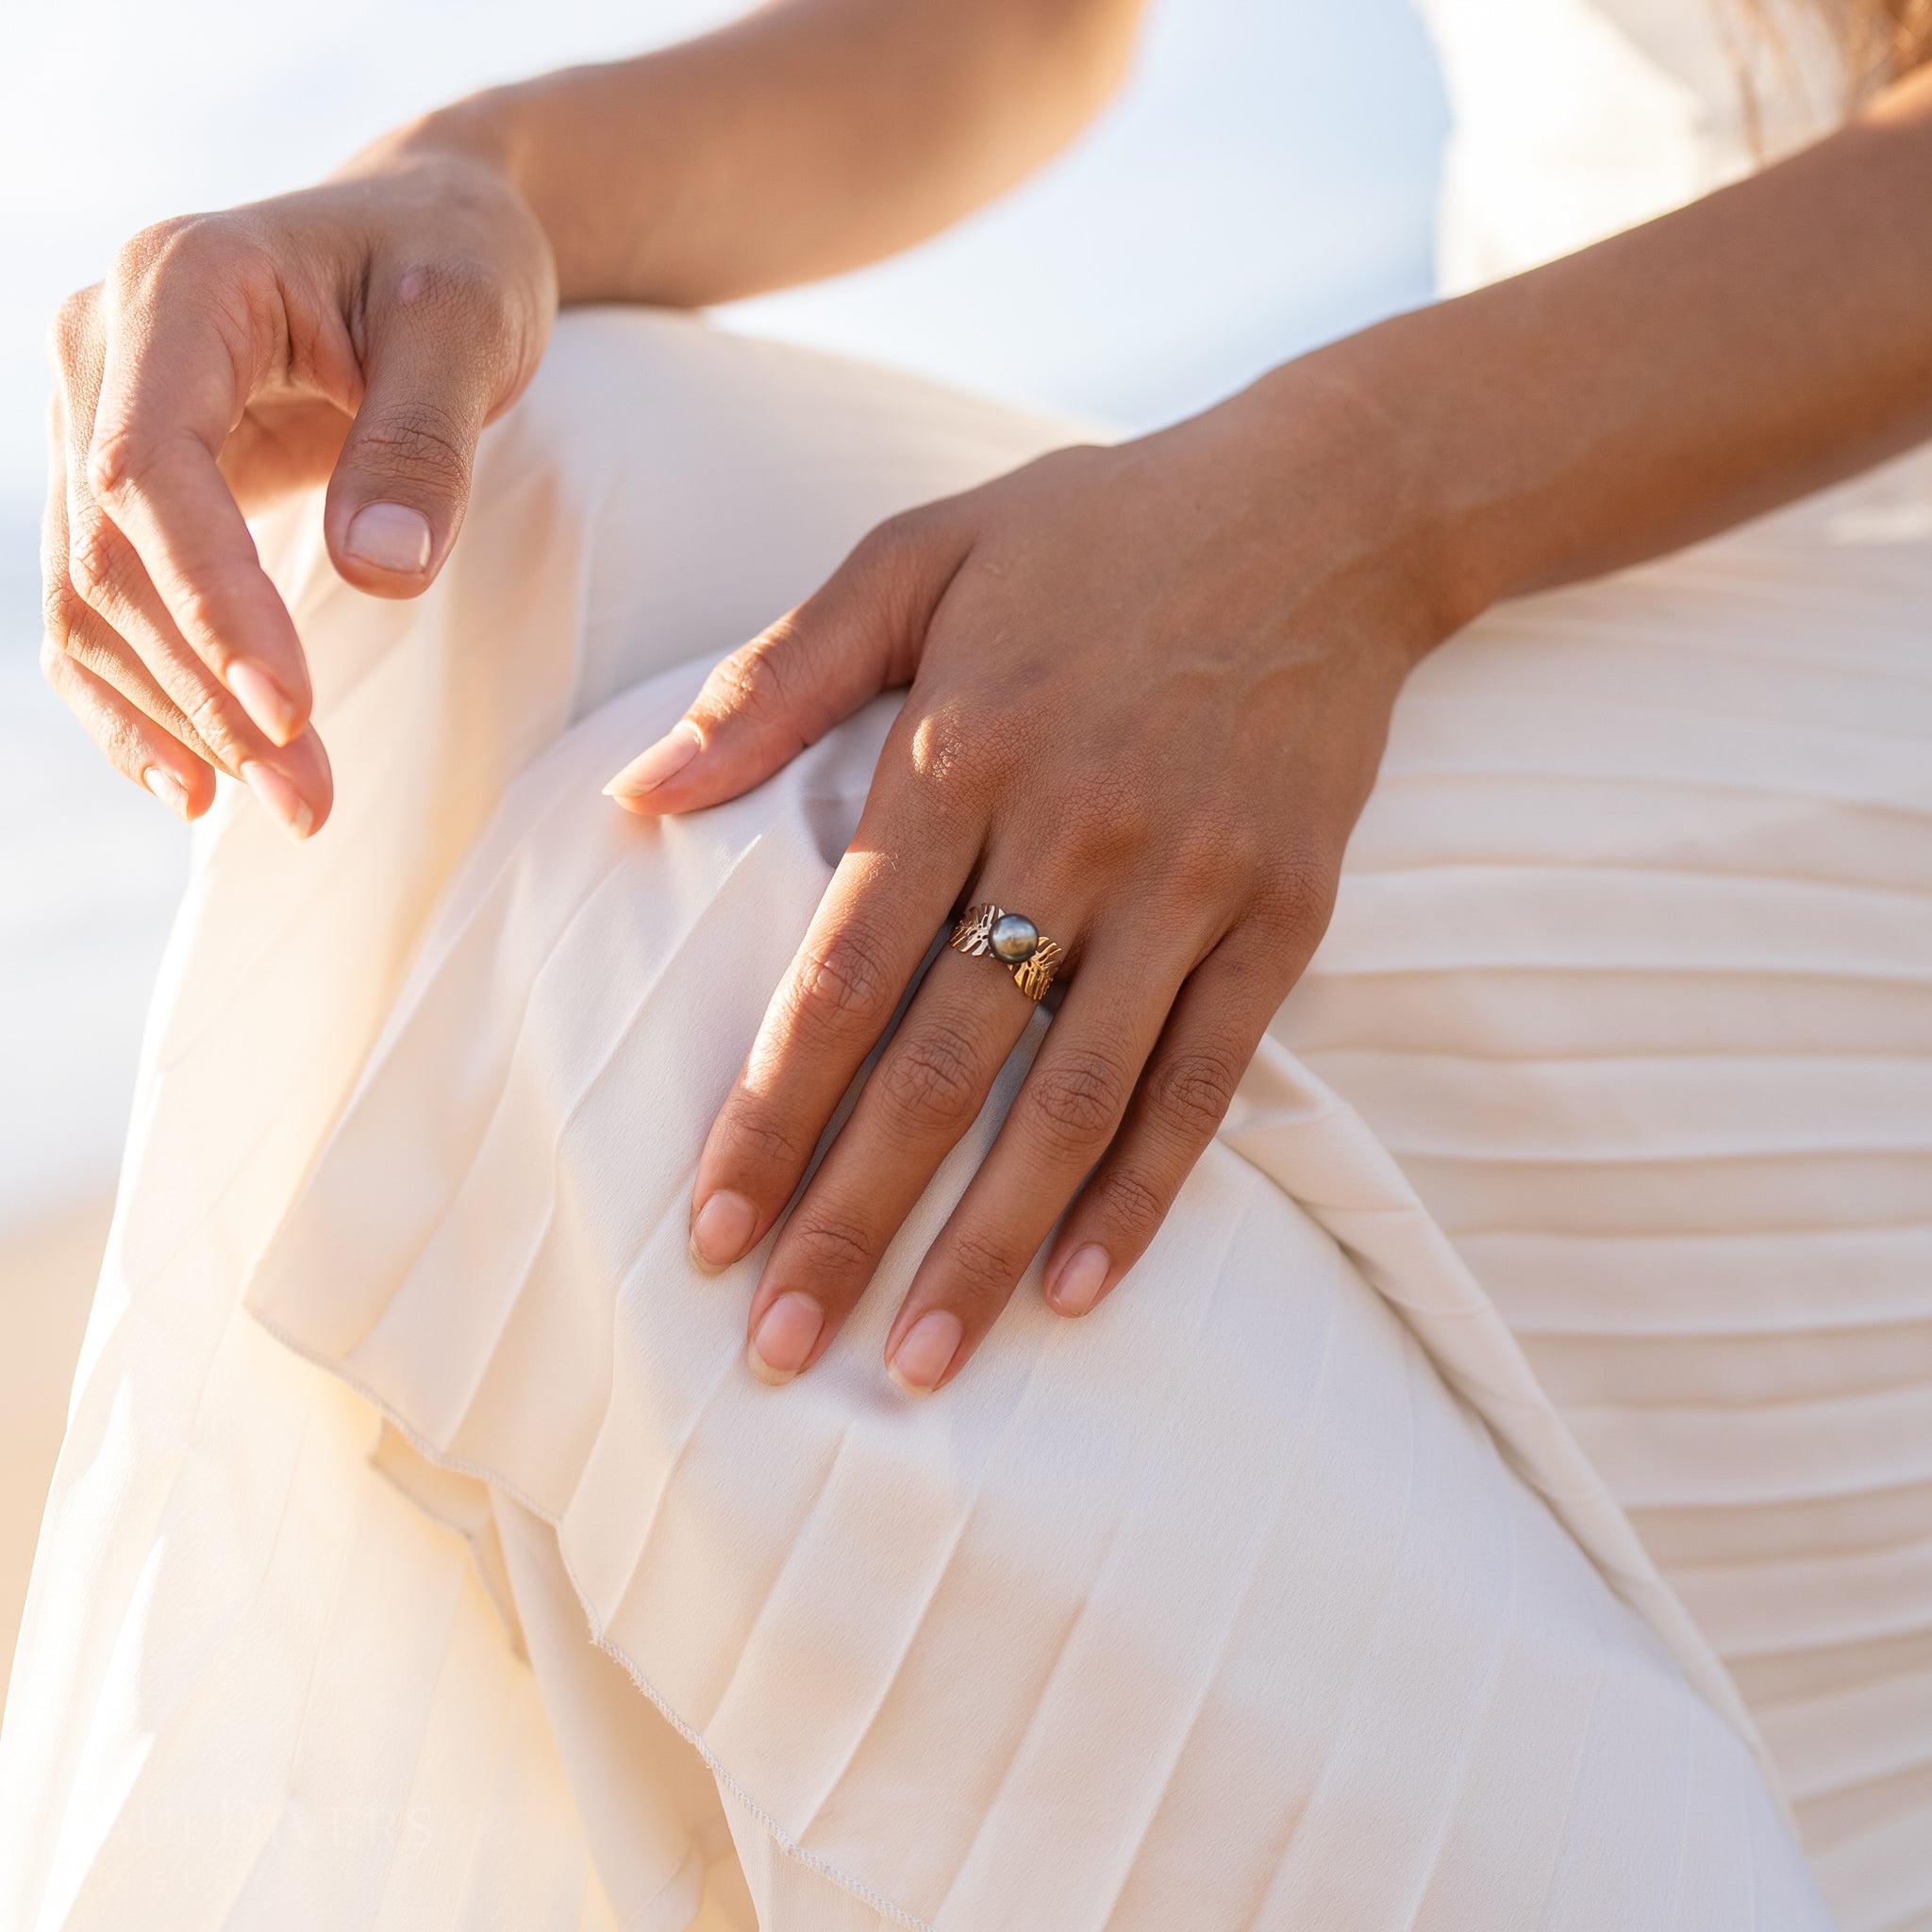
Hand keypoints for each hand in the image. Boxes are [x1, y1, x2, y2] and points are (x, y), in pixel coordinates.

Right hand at [41, 144, 554, 834]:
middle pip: (115, 552)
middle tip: (314, 804)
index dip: (210, 601)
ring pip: (96, 597)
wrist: (426, 238)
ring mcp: (98, 417)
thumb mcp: (468, 326)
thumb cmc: (455, 264)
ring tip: (290, 809)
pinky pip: (104, 606)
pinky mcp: (125, 484)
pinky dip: (140, 700)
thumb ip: (424, 440)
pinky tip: (200, 787)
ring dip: (181, 718)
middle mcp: (104, 349)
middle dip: (209, 692)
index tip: (289, 713)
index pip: (150, 466)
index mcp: (178, 286)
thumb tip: (382, 575)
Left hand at [604, 365, 1452, 1392]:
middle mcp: (1075, 826)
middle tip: (785, 1347)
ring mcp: (1192, 878)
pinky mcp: (1287, 912)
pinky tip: (1083, 1288)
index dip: (774, 1112)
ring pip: (1075, 1096)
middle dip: (858, 1215)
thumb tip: (639, 795)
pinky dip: (1147, 1191)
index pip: (844, 972)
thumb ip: (777, 677)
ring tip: (919, 1359)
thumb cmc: (1092, 534)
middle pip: (947, 1062)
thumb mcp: (915, 556)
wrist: (1325, 508)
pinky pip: (1210, 1079)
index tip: (711, 1231)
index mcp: (962, 744)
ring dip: (993, 1241)